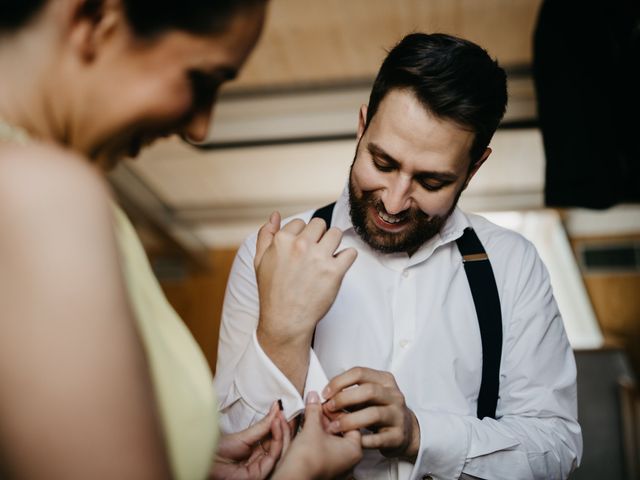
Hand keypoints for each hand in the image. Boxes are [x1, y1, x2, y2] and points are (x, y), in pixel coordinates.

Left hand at [210, 402, 289, 479]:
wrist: (208, 460)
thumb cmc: (221, 450)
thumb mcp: (246, 435)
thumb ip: (263, 425)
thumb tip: (276, 408)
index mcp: (260, 451)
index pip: (277, 438)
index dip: (282, 424)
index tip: (284, 409)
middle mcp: (263, 460)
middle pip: (283, 445)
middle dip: (287, 427)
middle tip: (287, 411)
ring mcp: (263, 468)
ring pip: (282, 450)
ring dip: (284, 431)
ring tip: (281, 416)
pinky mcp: (260, 474)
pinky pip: (274, 455)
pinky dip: (278, 439)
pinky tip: (276, 425)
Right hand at [254, 213, 356, 346]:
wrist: (285, 320)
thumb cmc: (272, 291)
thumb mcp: (259, 261)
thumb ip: (266, 235)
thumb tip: (275, 214)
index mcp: (282, 240)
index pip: (301, 222)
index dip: (302, 236)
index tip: (302, 251)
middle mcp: (300, 245)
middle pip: (320, 224)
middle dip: (319, 237)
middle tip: (315, 254)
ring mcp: (318, 258)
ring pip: (336, 233)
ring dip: (334, 244)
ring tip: (327, 259)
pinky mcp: (334, 272)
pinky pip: (350, 253)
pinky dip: (347, 259)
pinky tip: (337, 267)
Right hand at [273, 392, 361, 479]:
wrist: (292, 478)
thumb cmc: (307, 460)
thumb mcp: (312, 428)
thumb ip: (314, 410)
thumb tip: (313, 397)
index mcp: (354, 450)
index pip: (350, 422)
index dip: (336, 411)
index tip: (325, 405)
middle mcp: (349, 460)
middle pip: (341, 430)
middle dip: (328, 418)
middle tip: (317, 409)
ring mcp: (337, 465)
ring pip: (332, 438)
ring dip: (321, 427)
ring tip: (310, 418)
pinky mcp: (326, 467)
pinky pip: (325, 447)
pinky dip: (318, 437)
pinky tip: (308, 430)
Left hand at [322, 367, 419, 460]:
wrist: (406, 432)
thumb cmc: (380, 410)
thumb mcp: (368, 396)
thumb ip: (350, 393)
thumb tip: (324, 396)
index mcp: (385, 380)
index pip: (359, 373)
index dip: (339, 382)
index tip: (325, 393)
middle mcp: (394, 395)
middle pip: (368, 391)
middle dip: (343, 399)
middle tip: (328, 408)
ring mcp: (398, 416)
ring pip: (373, 414)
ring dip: (349, 420)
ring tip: (334, 427)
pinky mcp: (398, 436)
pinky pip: (377, 438)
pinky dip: (361, 440)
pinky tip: (350, 441)